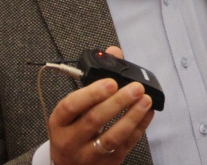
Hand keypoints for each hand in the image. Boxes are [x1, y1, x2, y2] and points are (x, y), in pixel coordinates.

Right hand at [48, 46, 154, 164]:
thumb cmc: (72, 129)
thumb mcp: (73, 107)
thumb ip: (94, 78)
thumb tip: (113, 53)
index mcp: (59, 122)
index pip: (70, 106)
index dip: (91, 93)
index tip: (111, 81)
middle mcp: (70, 140)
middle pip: (94, 120)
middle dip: (118, 102)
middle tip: (136, 88)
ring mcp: (88, 154)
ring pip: (111, 137)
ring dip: (131, 117)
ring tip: (145, 100)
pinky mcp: (107, 163)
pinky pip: (124, 146)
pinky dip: (138, 129)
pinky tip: (147, 114)